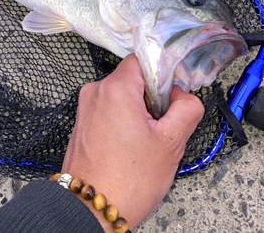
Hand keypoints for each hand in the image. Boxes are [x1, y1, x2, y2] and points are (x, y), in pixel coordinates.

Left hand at [62, 54, 204, 231]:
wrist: (92, 209)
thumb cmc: (127, 180)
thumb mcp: (171, 143)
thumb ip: (187, 108)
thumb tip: (184, 96)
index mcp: (115, 88)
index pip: (142, 60)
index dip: (161, 75)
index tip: (171, 96)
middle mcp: (95, 91)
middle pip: (132, 80)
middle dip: (151, 99)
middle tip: (160, 126)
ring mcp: (85, 107)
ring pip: (121, 97)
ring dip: (137, 112)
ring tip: (143, 142)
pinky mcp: (82, 123)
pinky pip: (108, 110)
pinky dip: (122, 121)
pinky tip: (129, 147)